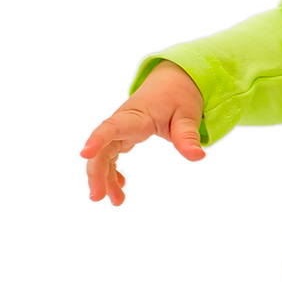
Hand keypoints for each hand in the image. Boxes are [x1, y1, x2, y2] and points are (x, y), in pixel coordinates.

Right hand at [80, 61, 204, 204]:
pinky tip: (121, 185)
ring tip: (115, 201)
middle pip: (103, 148)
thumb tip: (197, 157)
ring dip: (105, 178)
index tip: (84, 155)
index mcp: (136, 115)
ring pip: (105, 155)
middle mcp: (123, 122)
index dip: (97, 140)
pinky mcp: (125, 135)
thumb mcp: (188, 113)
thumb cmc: (179, 94)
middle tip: (98, 197)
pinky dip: (113, 171)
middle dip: (96, 172)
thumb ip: (189, 135)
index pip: (111, 127)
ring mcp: (122, 129)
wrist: (174, 80)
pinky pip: (112, 154)